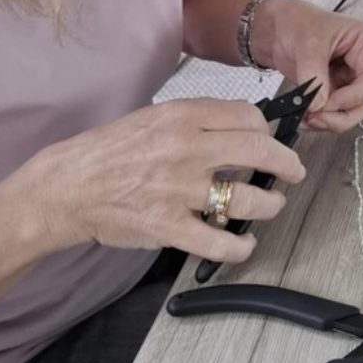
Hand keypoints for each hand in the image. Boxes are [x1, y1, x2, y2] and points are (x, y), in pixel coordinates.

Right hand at [23, 99, 304, 264]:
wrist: (68, 185)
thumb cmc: (107, 150)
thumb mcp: (151, 117)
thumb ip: (193, 122)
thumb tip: (235, 128)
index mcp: (181, 116)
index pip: (246, 116)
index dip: (266, 128)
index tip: (269, 138)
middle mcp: (186, 148)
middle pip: (258, 150)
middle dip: (286, 163)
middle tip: (293, 171)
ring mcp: (180, 190)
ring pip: (249, 199)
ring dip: (270, 204)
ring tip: (271, 205)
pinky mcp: (170, 227)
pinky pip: (221, 242)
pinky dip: (242, 246)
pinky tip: (244, 242)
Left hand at [250, 0, 362, 132]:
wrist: (274, 27)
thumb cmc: (296, 20)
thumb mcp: (308, 44)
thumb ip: (315, 75)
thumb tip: (319, 106)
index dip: (355, 96)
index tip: (329, 104)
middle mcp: (362, 63)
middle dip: (341, 114)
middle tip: (317, 118)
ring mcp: (348, 79)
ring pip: (351, 111)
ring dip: (330, 120)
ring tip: (307, 119)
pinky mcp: (333, 90)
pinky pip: (333, 112)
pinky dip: (320, 119)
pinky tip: (304, 119)